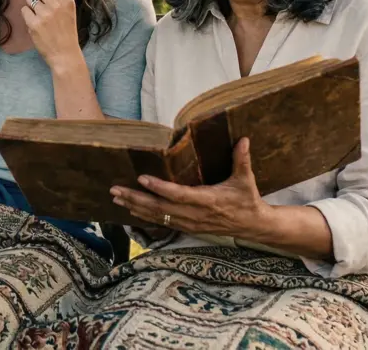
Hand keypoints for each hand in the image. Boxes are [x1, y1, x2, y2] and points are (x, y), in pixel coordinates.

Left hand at [21, 0, 81, 70]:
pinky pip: (24, 10)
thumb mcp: (69, 10)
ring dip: (31, 5)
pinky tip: (35, 23)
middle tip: (40, 4)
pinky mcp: (34, 24)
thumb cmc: (66, 31)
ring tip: (39, 16)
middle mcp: (56, 4)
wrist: (65, 54)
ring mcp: (45, 14)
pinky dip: (27, 15)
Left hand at [110, 138, 272, 239]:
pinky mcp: (187, 228)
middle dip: (135, 199)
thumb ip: (241, 159)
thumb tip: (243, 139)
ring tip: (116, 198)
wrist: (253, 226)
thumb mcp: (245, 180)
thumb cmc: (247, 200)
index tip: (141, 178)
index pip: (178, 194)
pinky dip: (145, 216)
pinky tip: (130, 209)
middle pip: (160, 208)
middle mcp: (195, 214)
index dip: (159, 188)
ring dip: (135, 207)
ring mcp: (189, 223)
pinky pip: (162, 223)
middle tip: (115, 190)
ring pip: (157, 217)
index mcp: (207, 201)